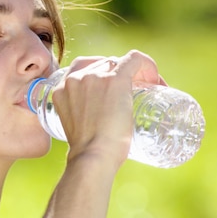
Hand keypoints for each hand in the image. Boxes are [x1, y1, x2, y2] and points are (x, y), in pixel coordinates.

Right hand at [52, 50, 163, 168]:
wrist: (92, 158)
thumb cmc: (88, 153)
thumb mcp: (75, 127)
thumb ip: (81, 118)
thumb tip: (99, 124)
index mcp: (61, 88)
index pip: (83, 70)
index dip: (101, 75)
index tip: (115, 92)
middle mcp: (76, 78)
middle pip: (103, 65)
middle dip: (120, 75)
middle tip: (136, 94)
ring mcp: (95, 77)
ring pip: (119, 63)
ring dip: (135, 73)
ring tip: (149, 91)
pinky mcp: (114, 80)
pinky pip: (133, 59)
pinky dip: (146, 65)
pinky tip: (155, 78)